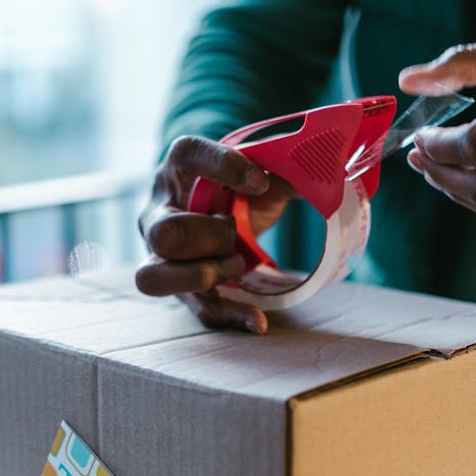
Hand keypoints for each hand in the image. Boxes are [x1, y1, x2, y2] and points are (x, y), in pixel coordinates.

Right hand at [136, 135, 295, 333]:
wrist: (221, 210)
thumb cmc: (236, 187)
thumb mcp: (257, 170)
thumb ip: (283, 168)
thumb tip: (322, 175)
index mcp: (178, 169)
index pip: (186, 154)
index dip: (221, 166)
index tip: (259, 181)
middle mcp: (157, 212)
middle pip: (163, 232)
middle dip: (210, 237)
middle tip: (236, 230)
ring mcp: (162, 255)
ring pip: (153, 278)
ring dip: (204, 275)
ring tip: (238, 263)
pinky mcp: (182, 289)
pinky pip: (197, 308)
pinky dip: (230, 315)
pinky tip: (257, 321)